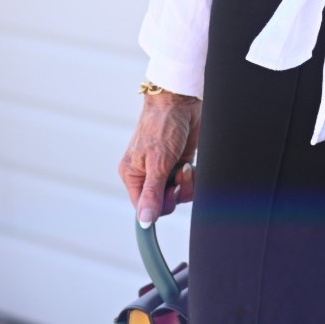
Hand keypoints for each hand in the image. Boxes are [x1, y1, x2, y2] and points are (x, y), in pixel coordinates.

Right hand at [118, 92, 201, 228]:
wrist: (180, 101)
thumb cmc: (162, 125)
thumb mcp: (157, 163)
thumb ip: (152, 194)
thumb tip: (144, 222)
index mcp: (132, 175)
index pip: (143, 207)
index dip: (157, 207)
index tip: (170, 197)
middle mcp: (146, 174)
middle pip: (162, 203)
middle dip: (175, 193)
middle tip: (178, 176)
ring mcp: (164, 170)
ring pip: (178, 195)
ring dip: (186, 184)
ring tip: (185, 167)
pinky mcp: (179, 164)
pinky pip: (187, 184)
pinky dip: (192, 178)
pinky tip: (191, 164)